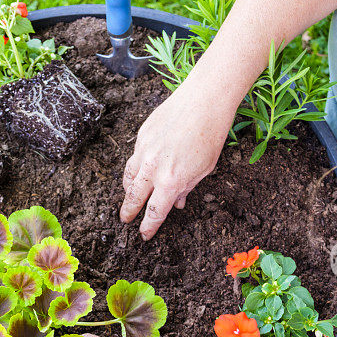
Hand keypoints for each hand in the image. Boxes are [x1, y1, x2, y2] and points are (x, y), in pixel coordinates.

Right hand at [120, 81, 235, 239]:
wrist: (204, 101)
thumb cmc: (210, 135)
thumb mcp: (204, 169)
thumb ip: (187, 188)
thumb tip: (176, 203)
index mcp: (171, 181)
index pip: (154, 212)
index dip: (148, 226)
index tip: (144, 235)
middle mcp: (153, 168)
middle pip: (133, 197)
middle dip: (128, 211)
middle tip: (125, 220)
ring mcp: (144, 150)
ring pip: (128, 177)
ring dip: (127, 190)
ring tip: (129, 197)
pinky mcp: (141, 135)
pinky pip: (133, 157)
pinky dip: (134, 168)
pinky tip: (140, 170)